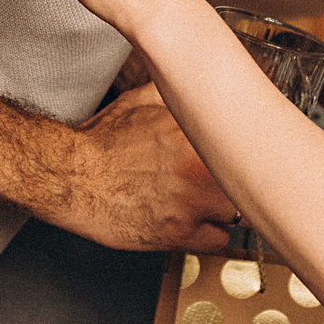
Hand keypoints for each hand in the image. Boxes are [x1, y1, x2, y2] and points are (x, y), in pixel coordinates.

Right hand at [42, 81, 234, 252]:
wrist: (71, 177)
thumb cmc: (102, 142)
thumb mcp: (143, 101)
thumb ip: (178, 94)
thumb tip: (199, 83)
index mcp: (197, 132)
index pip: (253, 140)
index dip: (250, 149)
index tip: (248, 153)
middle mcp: (200, 167)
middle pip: (251, 180)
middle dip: (240, 179)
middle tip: (227, 179)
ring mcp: (193, 203)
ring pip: (239, 213)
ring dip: (225, 209)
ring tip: (205, 201)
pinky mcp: (181, 234)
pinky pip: (219, 241)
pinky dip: (209, 235)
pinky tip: (194, 223)